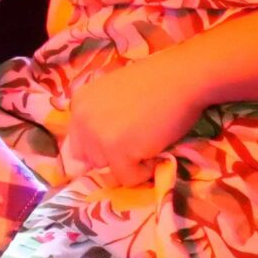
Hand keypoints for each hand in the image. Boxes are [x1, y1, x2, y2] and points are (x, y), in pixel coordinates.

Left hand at [62, 51, 208, 187]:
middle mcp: (82, 118)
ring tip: (147, 145)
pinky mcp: (117, 150)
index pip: (78, 143)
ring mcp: (97, 134)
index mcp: (80, 103)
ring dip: (129, 164)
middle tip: (138, 144)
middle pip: (92, 159)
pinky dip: (144, 173)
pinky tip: (155, 151)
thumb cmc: (154, 83)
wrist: (179, 79)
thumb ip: (101, 117)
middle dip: (114, 157)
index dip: (101, 149)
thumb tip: (100, 151)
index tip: (122, 145)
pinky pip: (128, 178)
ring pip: (109, 170)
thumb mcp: (113, 95)